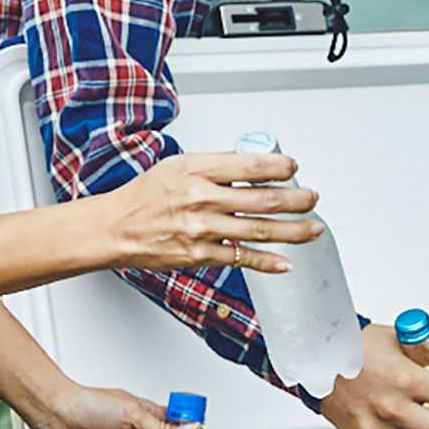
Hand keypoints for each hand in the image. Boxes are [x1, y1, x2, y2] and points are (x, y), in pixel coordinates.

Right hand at [104, 151, 323, 273]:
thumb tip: (253, 166)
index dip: (280, 167)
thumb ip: (215, 165)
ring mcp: (202, 228)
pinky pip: (241, 259)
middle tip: (313, 199)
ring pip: (259, 230)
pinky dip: (267, 262)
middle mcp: (202, 198)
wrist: (115, 228)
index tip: (293, 169)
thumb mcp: (177, 165)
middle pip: (263, 199)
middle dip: (297, 200)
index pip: (250, 165)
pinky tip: (285, 263)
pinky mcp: (199, 255)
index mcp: (197, 170)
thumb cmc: (144, 196)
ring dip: (293, 231)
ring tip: (314, 229)